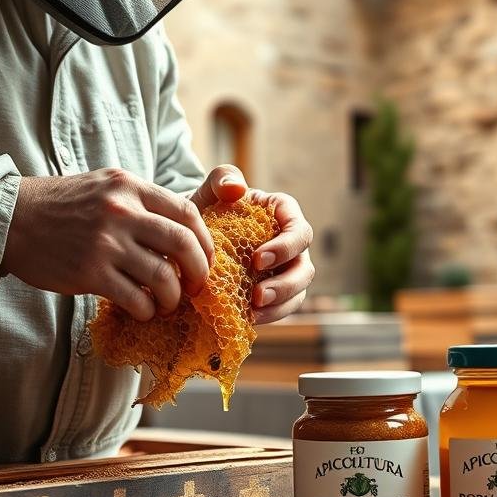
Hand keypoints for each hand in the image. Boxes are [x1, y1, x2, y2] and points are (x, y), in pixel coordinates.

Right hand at [0, 168, 213, 320]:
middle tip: (195, 286)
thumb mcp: (107, 187)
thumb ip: (143, 203)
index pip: (188, 211)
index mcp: (130, 187)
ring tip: (167, 302)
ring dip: (173, 297)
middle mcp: (121, 211)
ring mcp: (105, 243)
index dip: (205, 241)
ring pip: (163, 276)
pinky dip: (147, 310)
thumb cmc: (64, 206)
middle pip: (183, 244)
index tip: (205, 259)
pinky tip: (143, 310)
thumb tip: (185, 231)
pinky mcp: (90, 272)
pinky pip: (135, 298)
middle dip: (199, 271)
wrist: (11, 219)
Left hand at [191, 165, 314, 323]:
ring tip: (254, 311)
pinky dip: (270, 316)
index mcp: (282, 216)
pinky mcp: (275, 293)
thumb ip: (222, 179)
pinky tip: (249, 318)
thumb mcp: (209, 190)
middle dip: (286, 283)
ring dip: (280, 304)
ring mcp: (285, 271)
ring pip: (299, 292)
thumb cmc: (206, 210)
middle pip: (304, 267)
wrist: (192, 239)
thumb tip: (237, 188)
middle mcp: (290, 245)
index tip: (258, 259)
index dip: (285, 246)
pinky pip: (283, 308)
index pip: (298, 230)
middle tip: (258, 295)